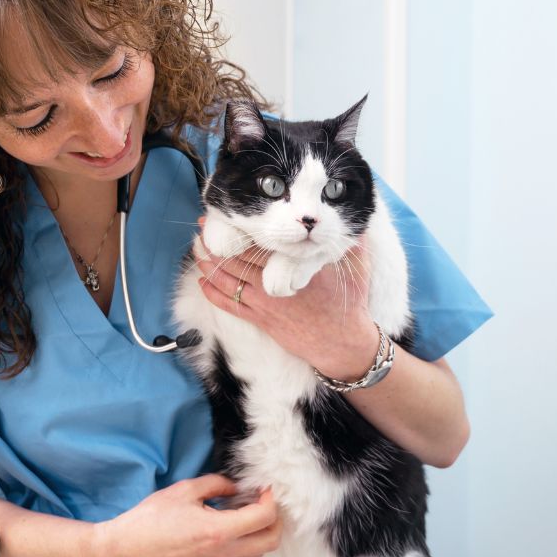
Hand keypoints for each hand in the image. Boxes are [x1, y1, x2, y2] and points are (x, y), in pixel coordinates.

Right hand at [92, 474, 280, 556]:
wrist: (129, 548)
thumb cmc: (153, 517)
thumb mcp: (186, 490)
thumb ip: (217, 485)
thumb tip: (236, 487)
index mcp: (219, 531)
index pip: (263, 518)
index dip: (271, 500)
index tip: (265, 487)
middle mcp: (223, 552)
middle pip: (270, 542)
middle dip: (276, 519)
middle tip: (264, 500)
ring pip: (258, 553)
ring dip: (263, 531)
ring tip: (249, 510)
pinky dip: (249, 540)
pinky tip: (235, 523)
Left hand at [194, 219, 381, 380]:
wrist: (341, 344)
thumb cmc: (349, 304)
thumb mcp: (358, 265)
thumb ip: (355, 239)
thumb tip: (358, 220)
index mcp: (296, 265)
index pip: (263, 242)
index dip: (243, 227)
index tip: (232, 212)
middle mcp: (275, 281)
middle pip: (238, 256)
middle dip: (219, 239)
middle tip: (205, 223)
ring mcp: (265, 302)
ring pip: (228, 279)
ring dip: (209, 262)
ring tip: (198, 245)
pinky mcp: (261, 320)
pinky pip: (230, 305)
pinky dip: (213, 292)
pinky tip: (202, 281)